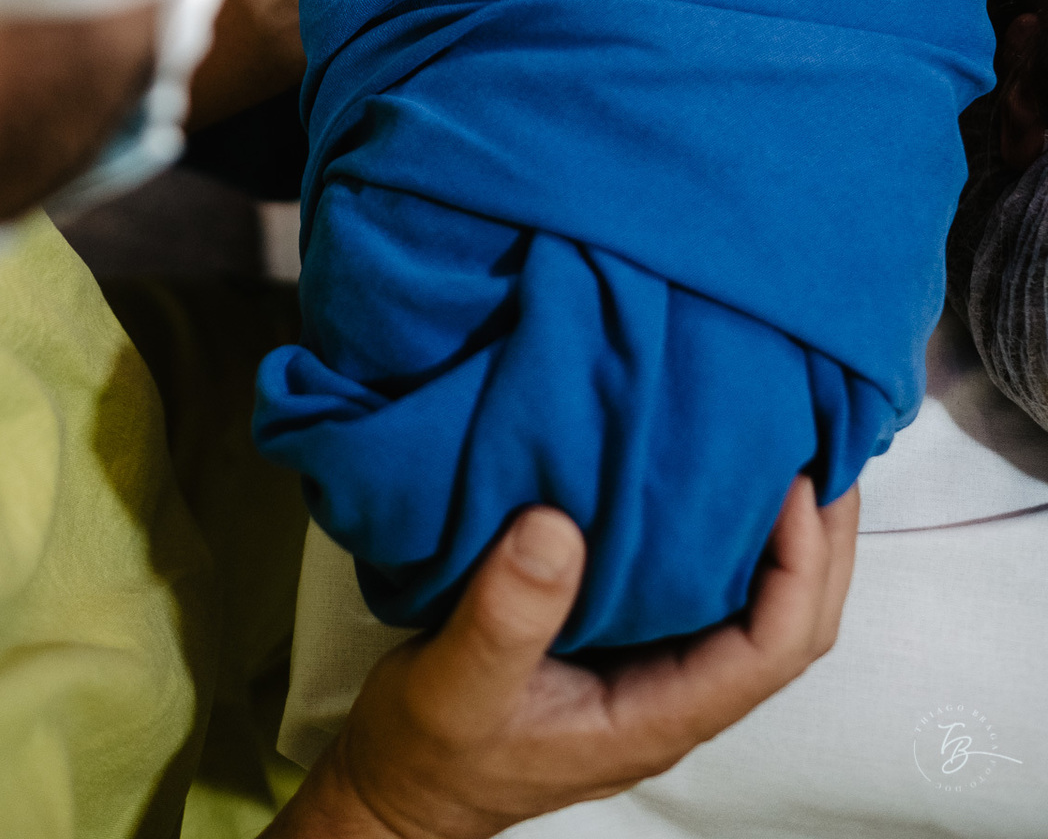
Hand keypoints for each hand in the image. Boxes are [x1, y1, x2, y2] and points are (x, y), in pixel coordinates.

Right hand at [269, 474, 858, 838]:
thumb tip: (558, 526)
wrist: (399, 787)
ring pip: (758, 601)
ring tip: (786, 441)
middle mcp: (675, 692)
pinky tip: (709, 468)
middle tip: (824, 437)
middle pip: (790, 623)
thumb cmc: (431, 752)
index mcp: (657, 715)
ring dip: (786, 530)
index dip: (800, 563)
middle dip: (821, 538)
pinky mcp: (629, 638)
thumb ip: (504, 618)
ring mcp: (656, 667)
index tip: (794, 478)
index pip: (772, 647)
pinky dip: (729, 527)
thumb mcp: (453, 687)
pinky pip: (706, 582)